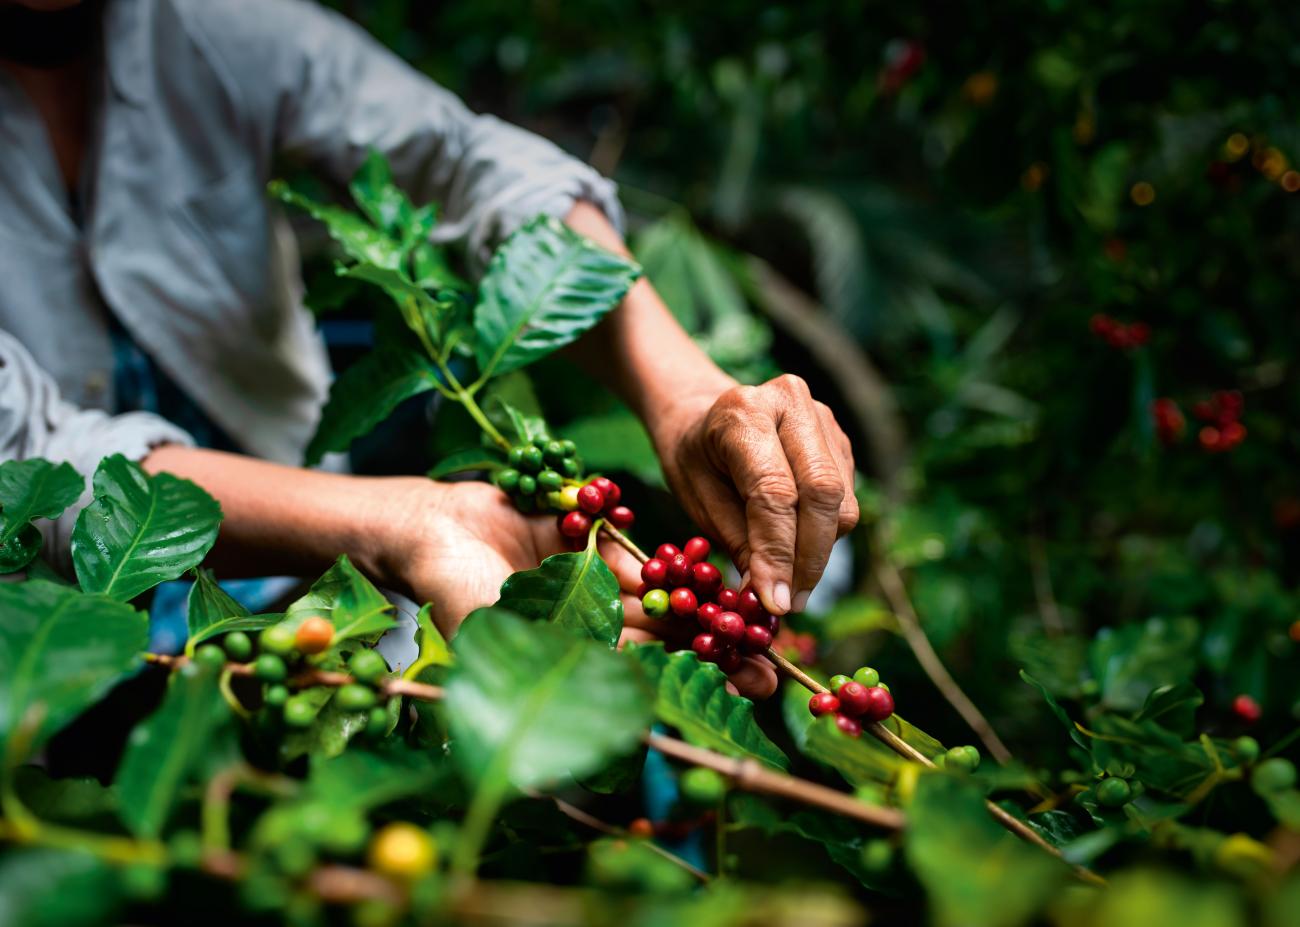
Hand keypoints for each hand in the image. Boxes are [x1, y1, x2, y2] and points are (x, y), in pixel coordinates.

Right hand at [386, 480, 777, 698]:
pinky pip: (635, 552)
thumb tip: (566, 771)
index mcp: (572, 657)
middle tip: (768, 661)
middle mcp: (587, 625)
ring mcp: (589, 583)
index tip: (741, 690)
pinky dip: (670, 560)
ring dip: (705, 605)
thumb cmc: (452, 595)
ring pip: (659, 596)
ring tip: (755, 616)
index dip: (691, 684)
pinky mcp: (587, 541)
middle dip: (713, 650)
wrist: (427, 526)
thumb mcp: (498, 649)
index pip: (644, 677)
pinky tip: (712, 566)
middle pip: (663, 640)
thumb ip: (542, 686)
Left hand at [651, 373, 858, 616]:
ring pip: (841, 502)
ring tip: (788, 585)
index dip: (778, 552)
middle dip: (809, 558)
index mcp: (744, 412)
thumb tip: (770, 596)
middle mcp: (791, 404)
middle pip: (822, 492)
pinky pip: (845, 500)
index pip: (774, 491)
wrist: (704, 416)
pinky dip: (825, 536)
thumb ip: (737, 541)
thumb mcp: (697, 499)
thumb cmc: (695, 460)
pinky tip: (797, 551)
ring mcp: (823, 420)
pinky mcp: (840, 442)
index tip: (773, 602)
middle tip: (789, 604)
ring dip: (819, 553)